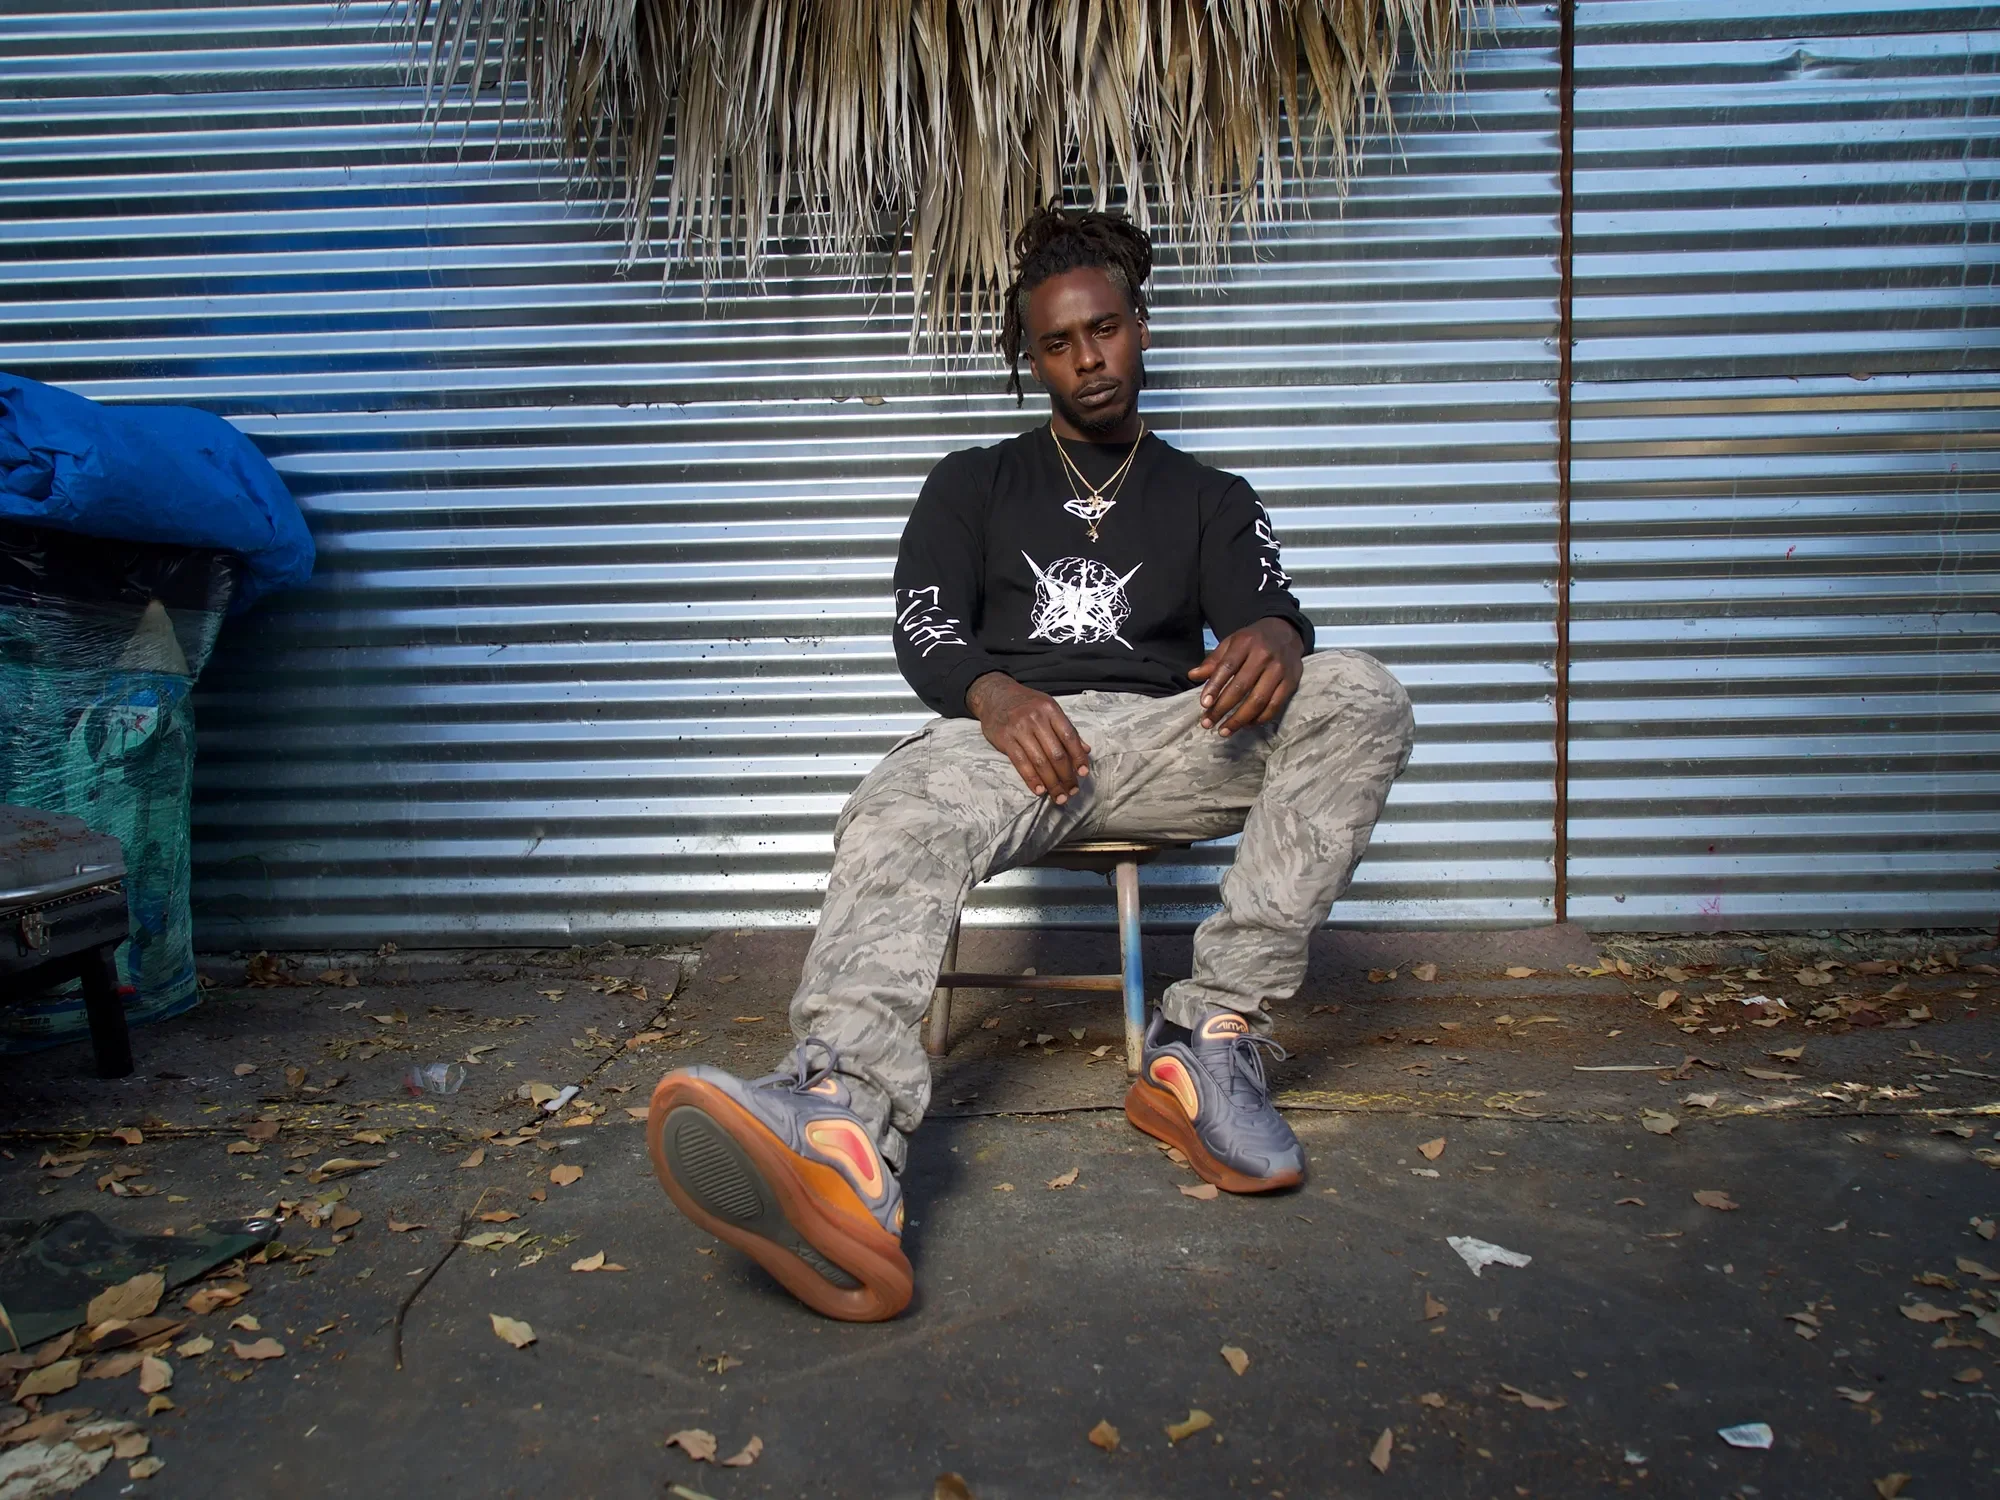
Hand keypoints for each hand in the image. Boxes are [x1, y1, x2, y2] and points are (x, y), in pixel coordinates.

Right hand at [966, 672, 1091, 803]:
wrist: (995, 695)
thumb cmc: (1026, 703)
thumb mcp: (1048, 708)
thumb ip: (1066, 729)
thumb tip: (1086, 750)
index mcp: (1051, 710)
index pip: (1069, 737)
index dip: (1078, 757)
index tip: (1083, 773)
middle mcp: (1036, 718)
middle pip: (1056, 753)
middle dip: (1066, 776)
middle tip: (1071, 791)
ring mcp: (1019, 729)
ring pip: (1040, 762)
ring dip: (1051, 783)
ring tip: (1058, 796)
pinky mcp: (1005, 739)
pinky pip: (1021, 763)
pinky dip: (1032, 779)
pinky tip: (1040, 790)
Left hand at [1188, 618, 1303, 734]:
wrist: (1287, 633)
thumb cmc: (1253, 640)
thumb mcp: (1232, 642)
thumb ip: (1213, 660)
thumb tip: (1193, 675)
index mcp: (1245, 643)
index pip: (1227, 667)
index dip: (1215, 686)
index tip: (1204, 704)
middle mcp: (1264, 656)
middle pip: (1241, 687)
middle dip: (1222, 708)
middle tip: (1208, 723)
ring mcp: (1279, 670)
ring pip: (1258, 700)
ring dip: (1239, 719)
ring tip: (1224, 730)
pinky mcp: (1291, 682)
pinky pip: (1275, 706)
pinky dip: (1260, 719)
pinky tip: (1247, 725)